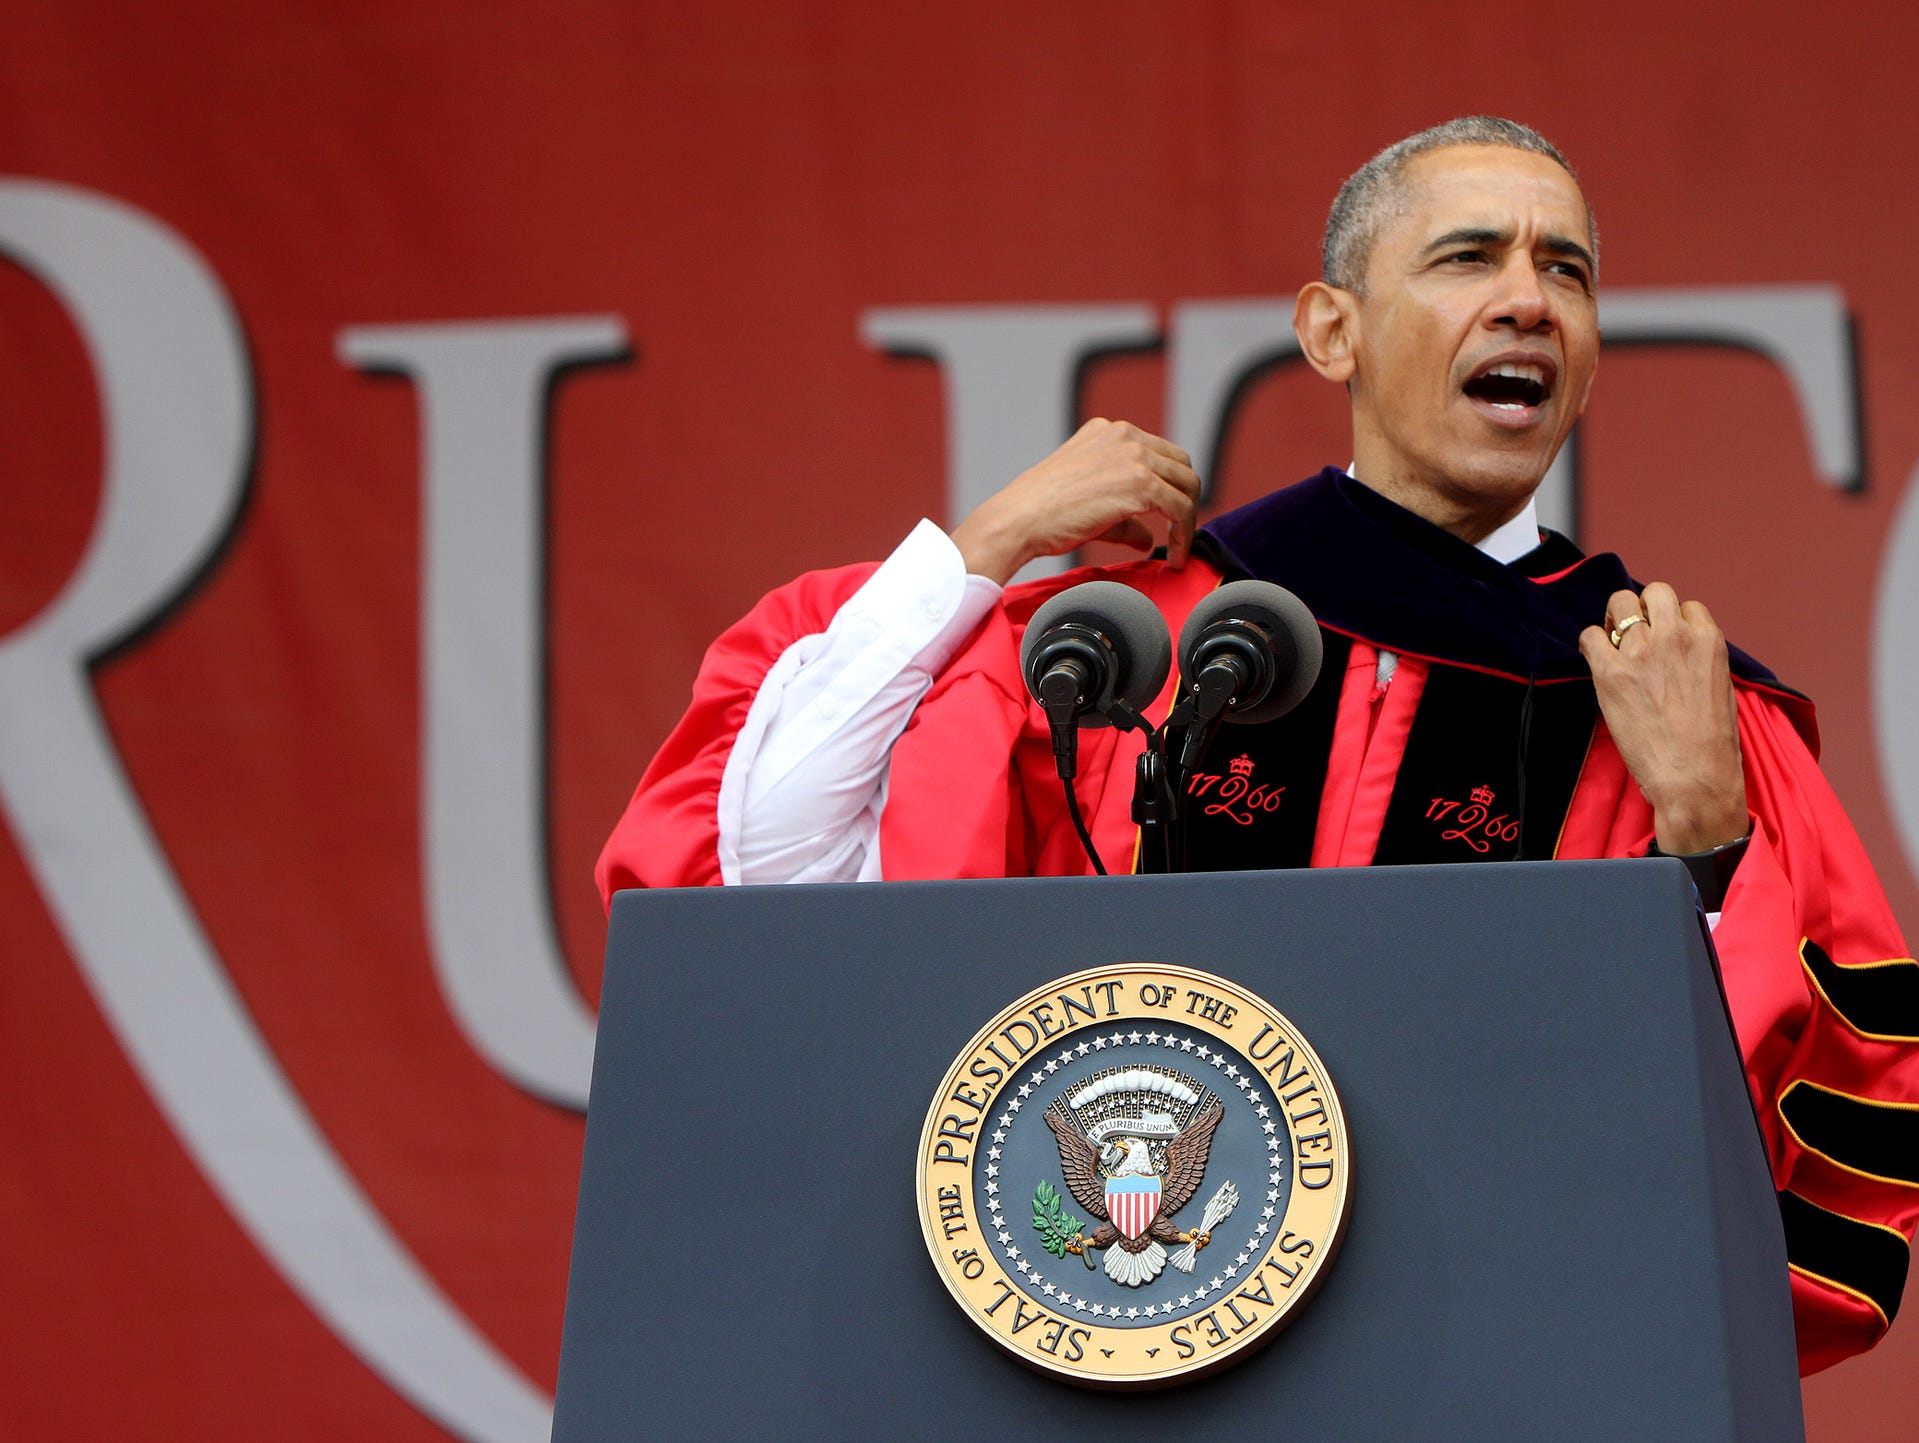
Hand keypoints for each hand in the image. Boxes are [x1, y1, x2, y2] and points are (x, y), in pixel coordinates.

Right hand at [949, 418, 1201, 584]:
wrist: (1018, 519)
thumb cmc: (1042, 515)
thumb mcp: (1088, 501)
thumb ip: (1124, 515)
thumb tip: (1146, 537)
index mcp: (1109, 432)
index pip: (1159, 453)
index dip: (1169, 487)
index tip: (1167, 517)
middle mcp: (1124, 435)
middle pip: (1181, 465)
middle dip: (1185, 500)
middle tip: (1178, 533)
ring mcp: (1134, 455)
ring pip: (1187, 485)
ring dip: (1188, 520)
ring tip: (1178, 550)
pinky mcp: (1140, 482)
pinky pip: (1181, 509)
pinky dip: (1184, 535)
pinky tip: (1175, 557)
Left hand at [1578, 583, 1748, 854]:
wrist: (1693, 776)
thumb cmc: (1711, 743)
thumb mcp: (1720, 687)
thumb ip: (1699, 660)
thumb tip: (1678, 653)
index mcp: (1708, 640)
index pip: (1686, 607)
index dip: (1672, 623)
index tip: (1665, 641)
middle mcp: (1675, 636)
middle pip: (1654, 592)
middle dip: (1643, 609)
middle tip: (1635, 633)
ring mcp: (1641, 651)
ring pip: (1619, 603)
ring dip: (1615, 619)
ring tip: (1614, 642)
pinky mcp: (1610, 672)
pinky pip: (1589, 637)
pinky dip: (1591, 644)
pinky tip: (1598, 662)